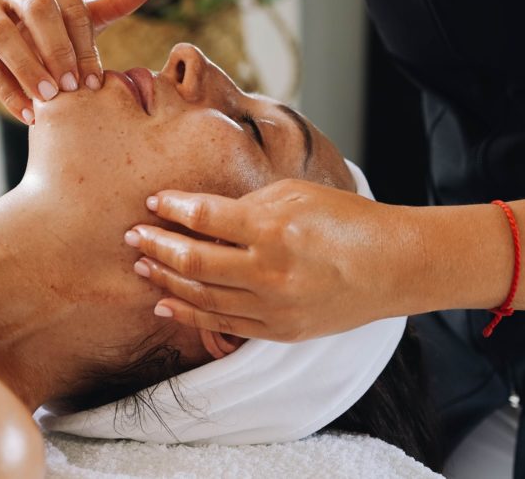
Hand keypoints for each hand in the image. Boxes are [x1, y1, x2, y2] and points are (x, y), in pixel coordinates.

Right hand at [0, 0, 160, 122]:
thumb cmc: (45, 21)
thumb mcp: (79, 10)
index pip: (68, 2)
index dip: (83, 42)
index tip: (96, 80)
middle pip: (35, 9)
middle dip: (57, 50)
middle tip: (73, 88)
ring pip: (1, 34)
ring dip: (27, 69)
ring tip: (49, 100)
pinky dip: (5, 91)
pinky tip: (27, 114)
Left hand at [126, 179, 420, 340]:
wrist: (392, 266)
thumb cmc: (347, 220)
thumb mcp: (298, 193)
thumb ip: (248, 205)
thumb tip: (203, 214)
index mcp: (273, 228)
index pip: (205, 217)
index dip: (173, 209)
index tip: (155, 202)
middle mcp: (268, 271)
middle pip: (193, 260)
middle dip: (156, 245)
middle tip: (133, 235)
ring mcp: (273, 306)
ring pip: (201, 296)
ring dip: (166, 279)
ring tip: (141, 266)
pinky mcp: (278, 331)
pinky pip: (222, 324)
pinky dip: (190, 313)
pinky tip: (166, 301)